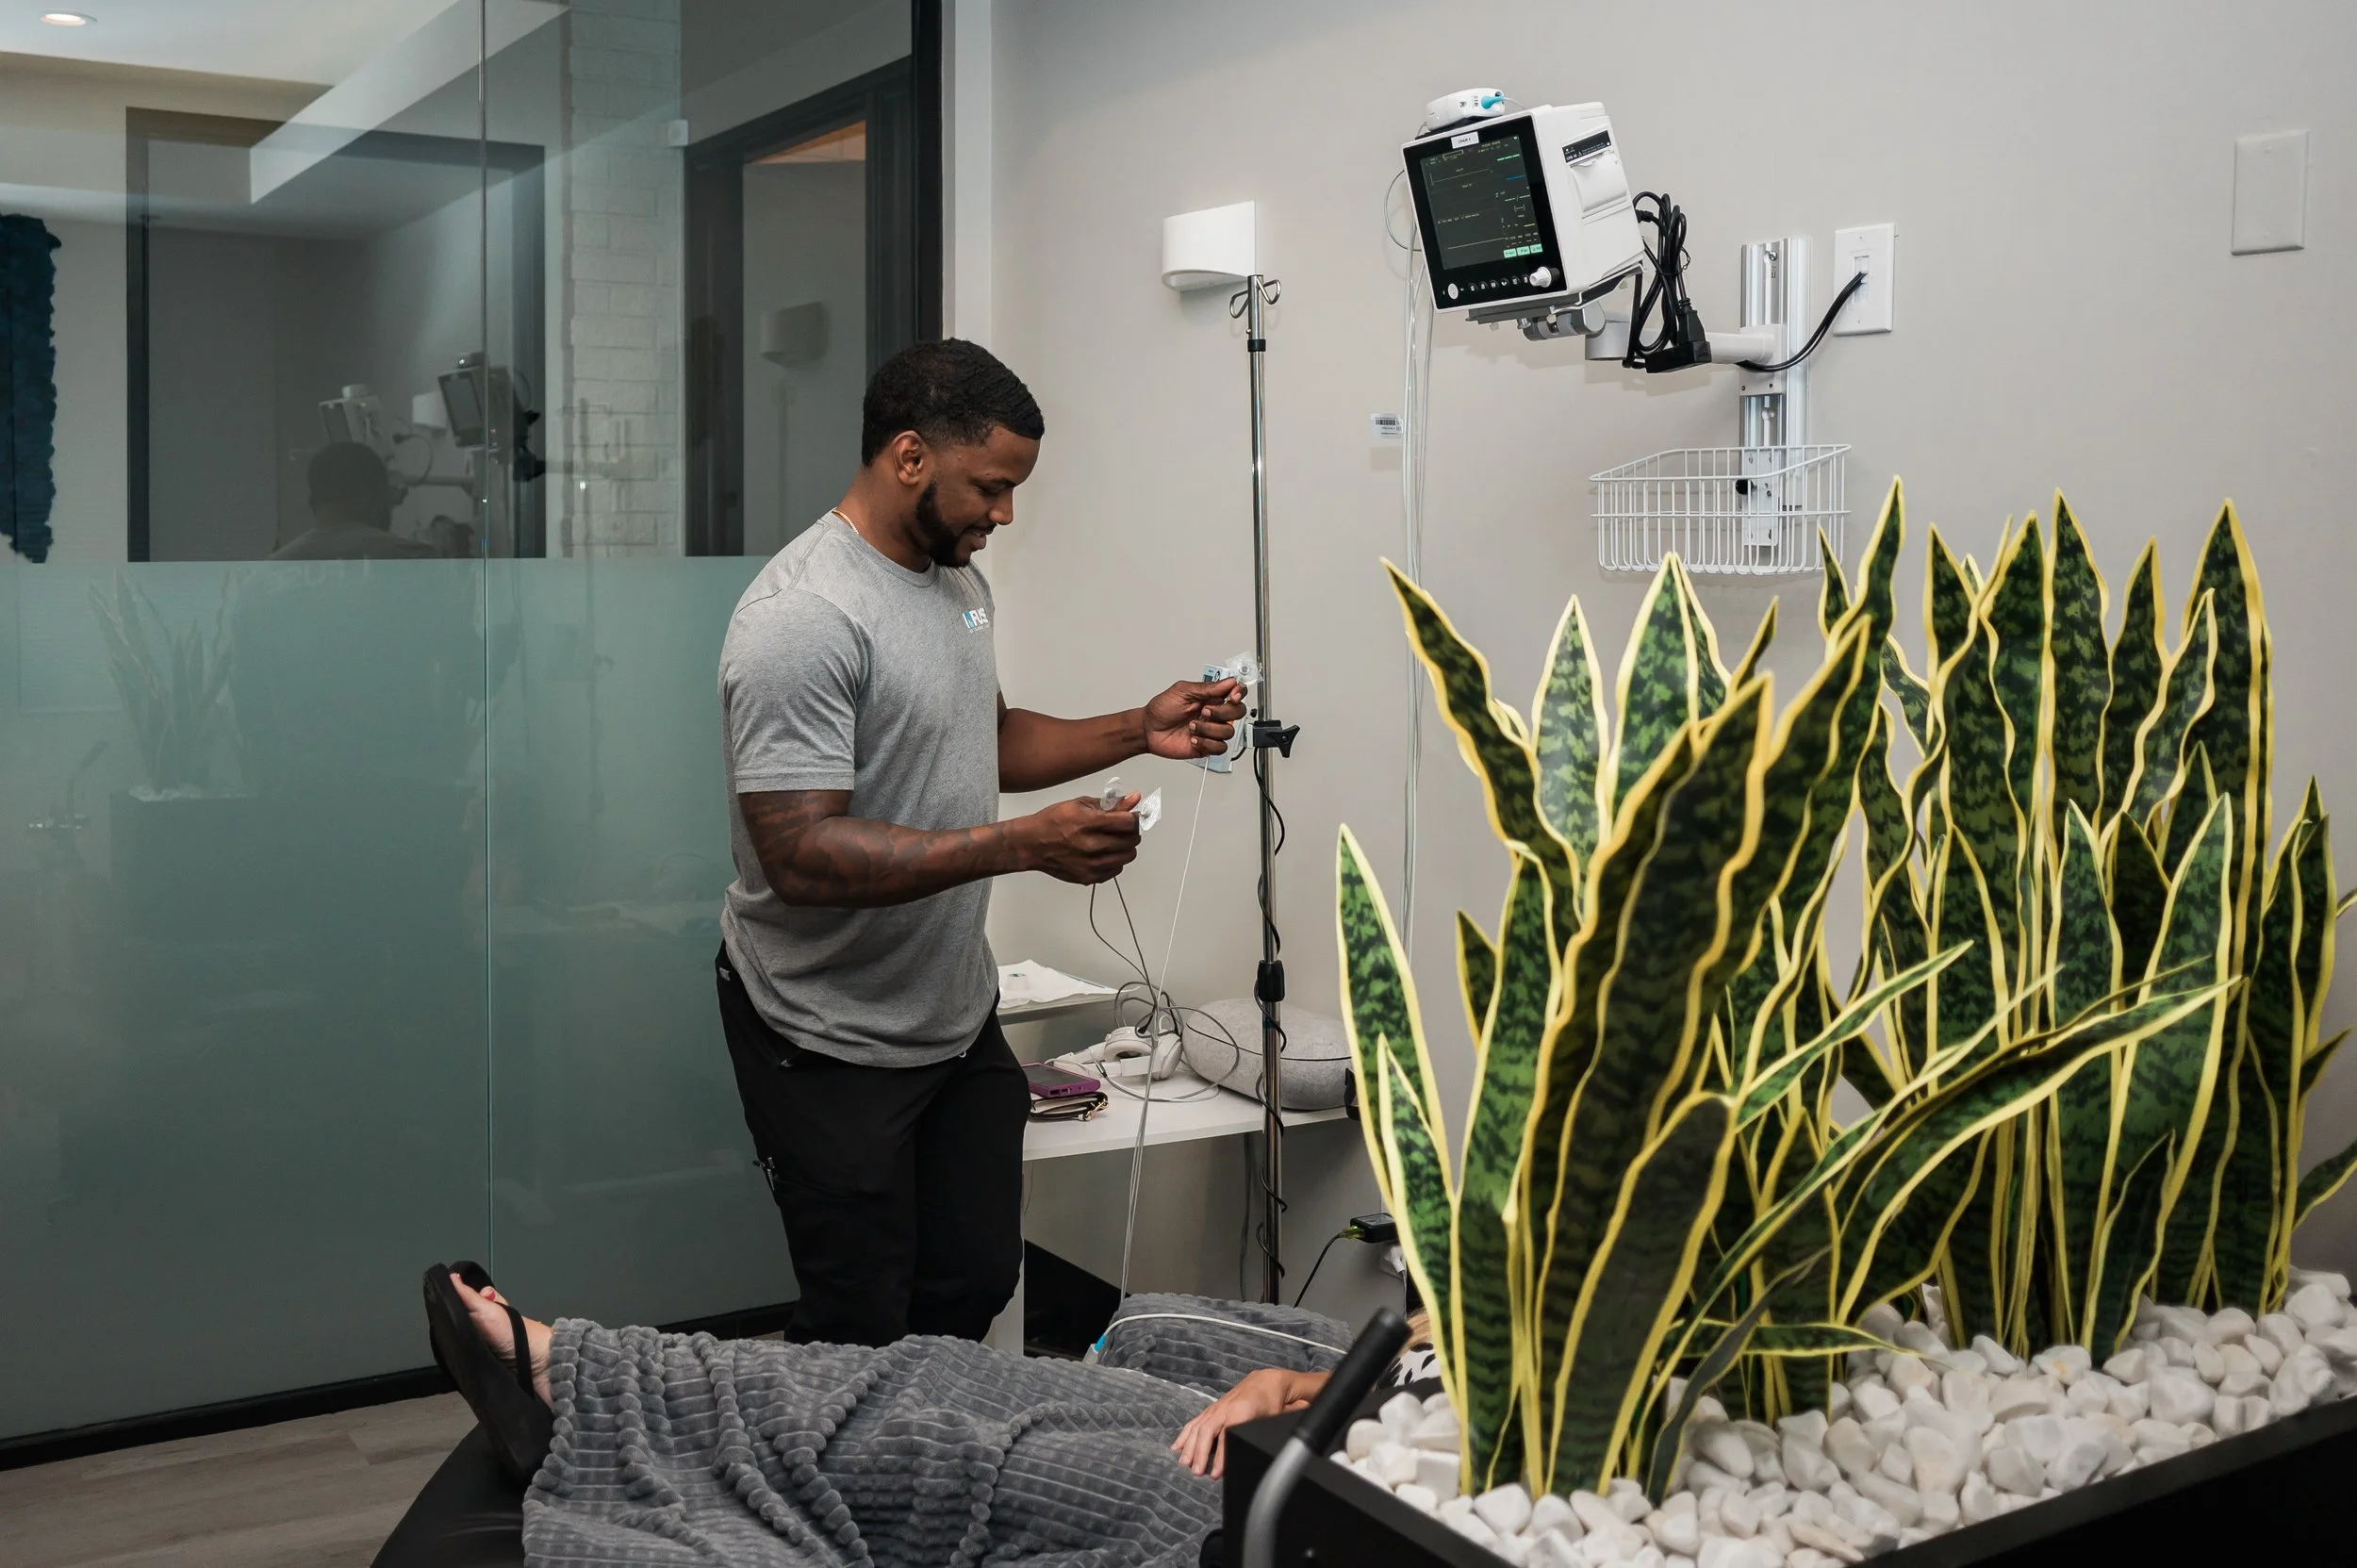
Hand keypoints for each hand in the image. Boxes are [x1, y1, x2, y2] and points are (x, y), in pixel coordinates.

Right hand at [1018, 794, 1140, 883]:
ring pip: (1128, 856)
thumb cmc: (1053, 822)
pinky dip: (1115, 860)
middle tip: (1122, 828)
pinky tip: (1104, 852)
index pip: (1128, 822)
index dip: (1134, 818)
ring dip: (1126, 847)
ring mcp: (1090, 864)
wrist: (1031, 845)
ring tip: (1113, 840)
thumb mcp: (1080, 804)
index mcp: (1088, 823)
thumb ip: (1110, 803)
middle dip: (1131, 832)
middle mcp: (1090, 846)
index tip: (1131, 817)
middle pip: (1131, 840)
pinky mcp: (1089, 877)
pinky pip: (1116, 869)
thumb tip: (1134, 798)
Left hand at [1142, 678, 1245, 761]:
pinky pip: (1220, 747)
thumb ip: (1207, 688)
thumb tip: (1229, 682)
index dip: (1240, 693)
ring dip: (1209, 729)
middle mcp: (1214, 713)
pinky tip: (1194, 739)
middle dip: (1222, 713)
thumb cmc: (1161, 709)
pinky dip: (1207, 743)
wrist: (1148, 729)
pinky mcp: (1207, 746)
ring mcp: (1211, 730)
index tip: (1232, 696)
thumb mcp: (1182, 691)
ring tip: (1192, 727)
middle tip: (1204, 712)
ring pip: (1229, 731)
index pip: (1236, 692)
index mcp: (1211, 697)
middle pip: (1238, 712)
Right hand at [1171, 1368, 1325, 1477]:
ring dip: (1189, 1446)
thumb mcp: (1274, 1419)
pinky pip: (1195, 1422)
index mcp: (1242, 1411)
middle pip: (1206, 1431)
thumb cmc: (1272, 1402)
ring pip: (1198, 1427)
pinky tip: (1177, 1447)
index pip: (1226, 1436)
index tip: (1215, 1474)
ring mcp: (1216, 1408)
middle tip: (1196, 1473)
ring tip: (1184, 1464)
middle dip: (1199, 1453)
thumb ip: (1270, 1433)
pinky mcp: (1212, 1409)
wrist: (1266, 1382)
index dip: (1220, 1456)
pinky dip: (1184, 1435)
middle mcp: (1225, 1408)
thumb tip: (1272, 1452)